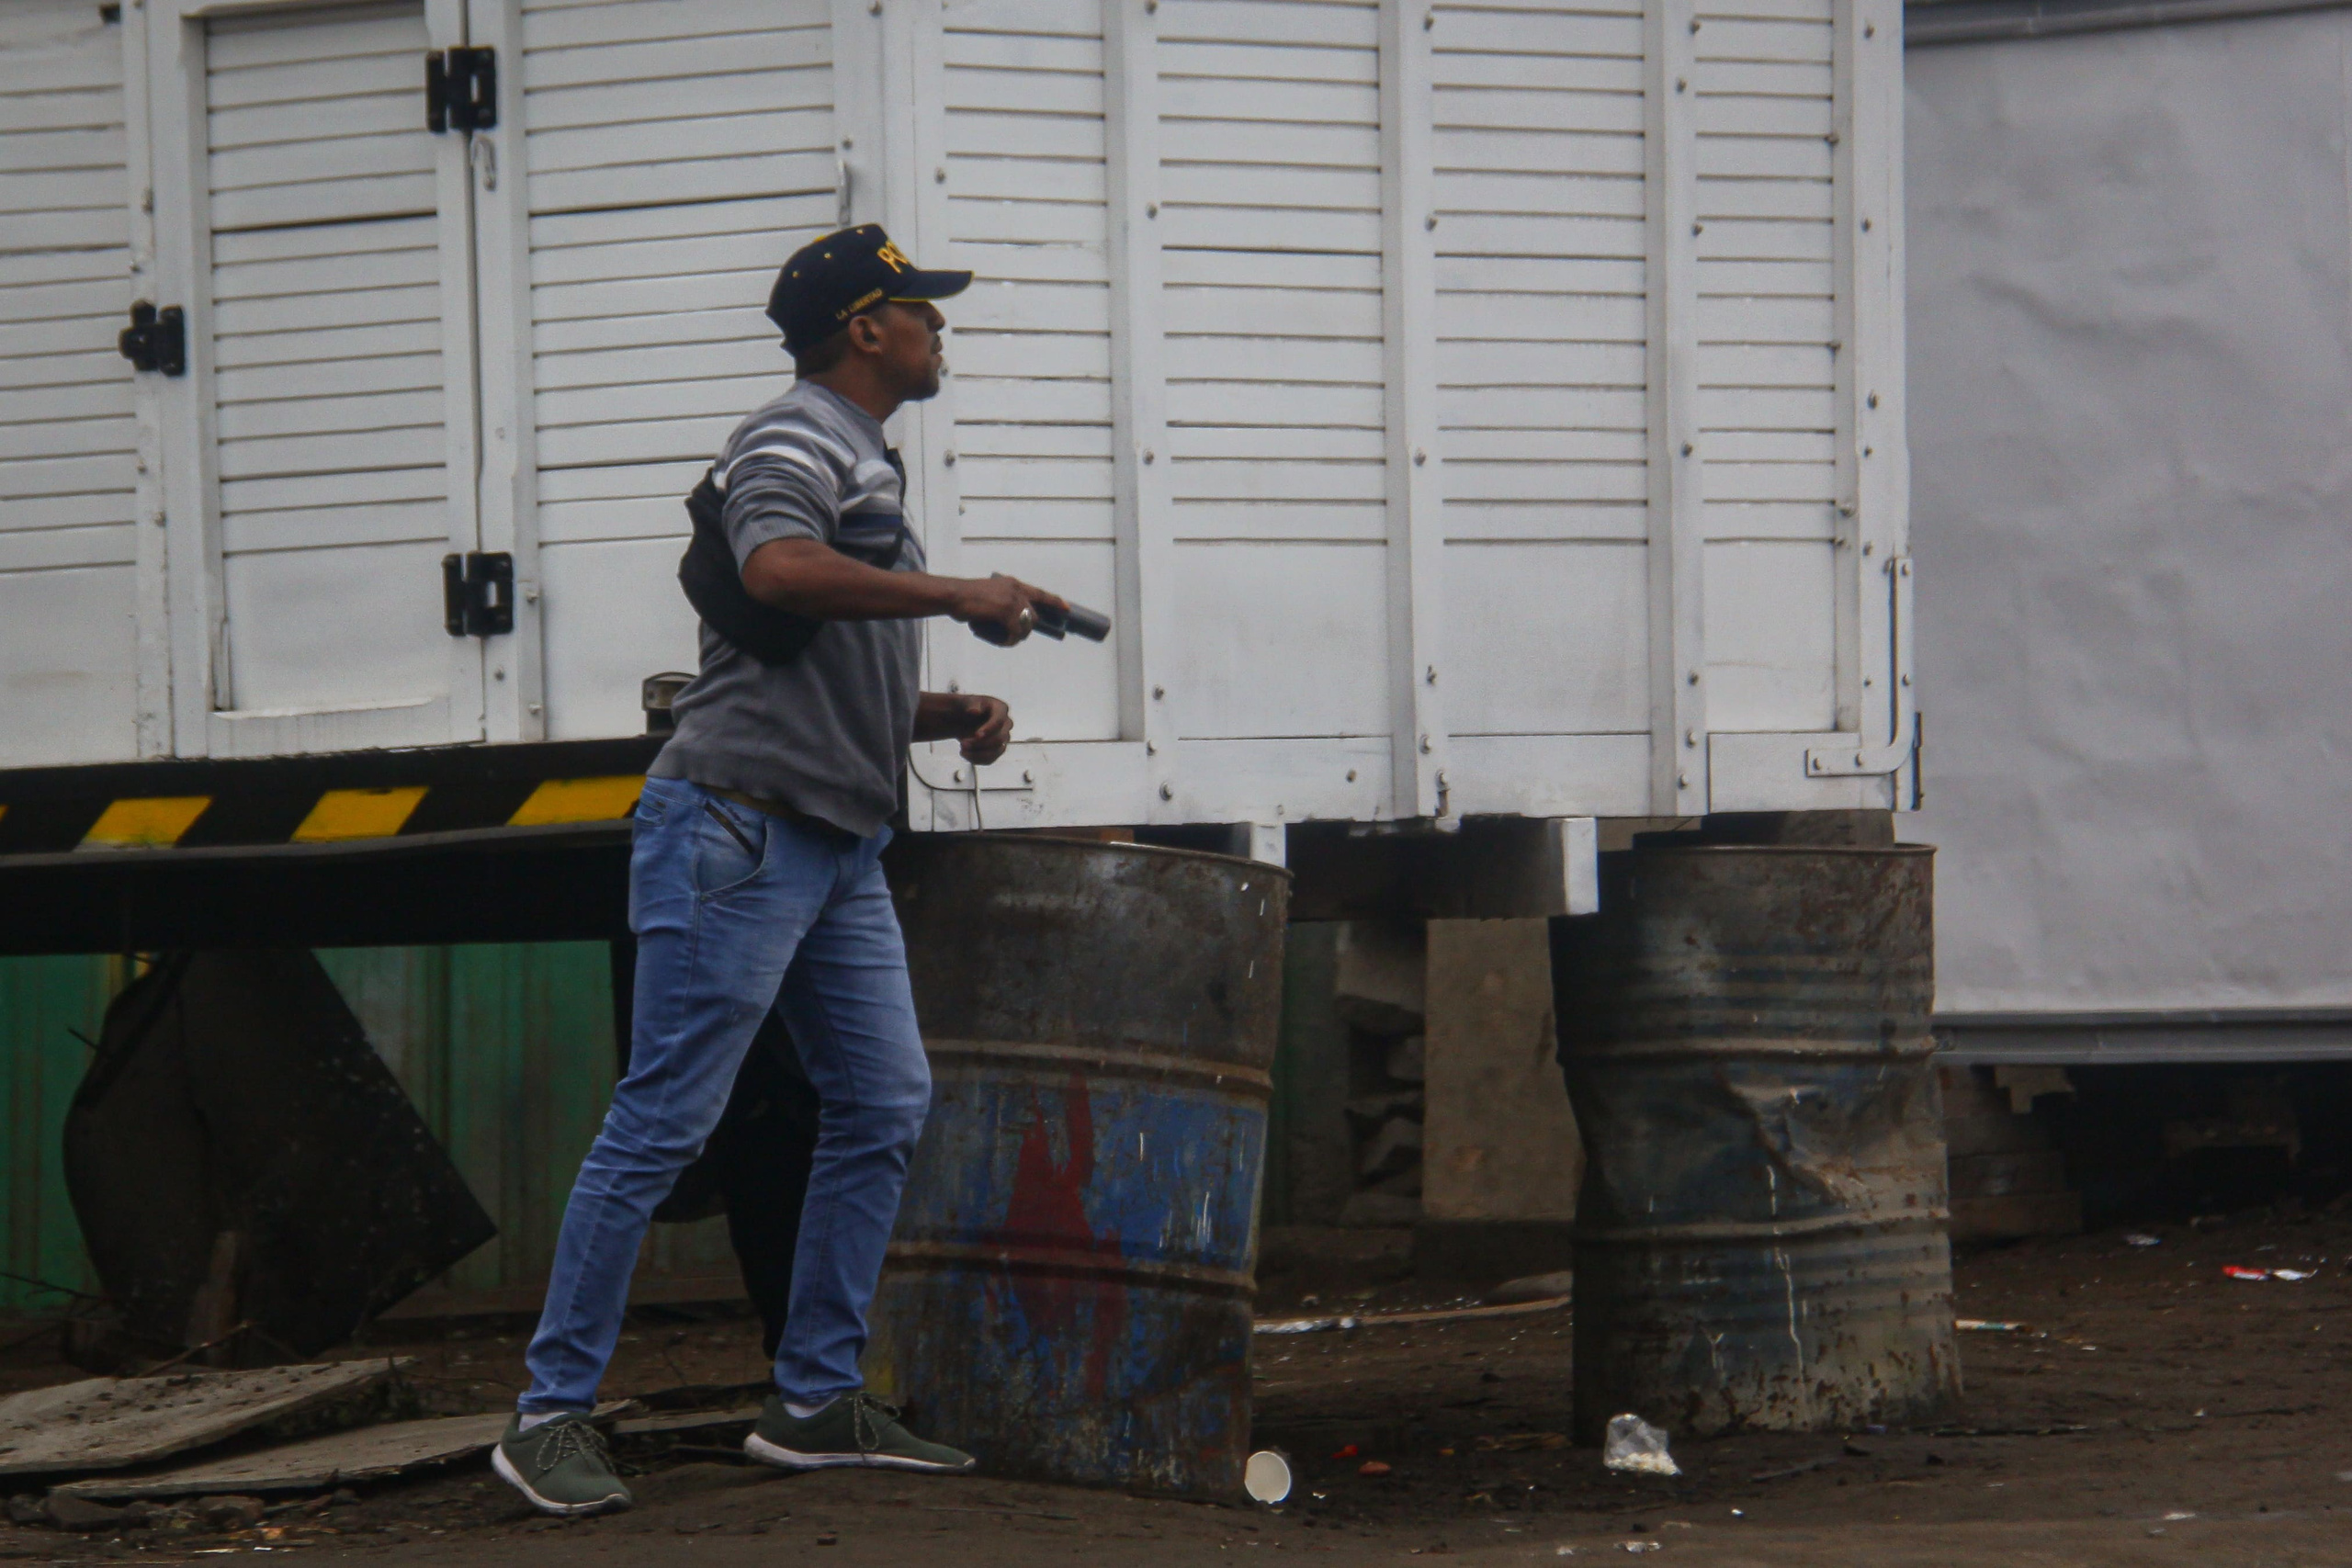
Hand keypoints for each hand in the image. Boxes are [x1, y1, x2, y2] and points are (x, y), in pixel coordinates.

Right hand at [951, 573, 1067, 646]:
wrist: (953, 595)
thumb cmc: (966, 598)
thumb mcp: (990, 596)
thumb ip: (1004, 605)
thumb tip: (1012, 625)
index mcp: (1013, 584)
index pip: (1040, 593)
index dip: (1055, 601)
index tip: (1067, 609)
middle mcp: (1016, 591)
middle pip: (1033, 617)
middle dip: (1024, 630)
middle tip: (1008, 636)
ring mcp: (1013, 601)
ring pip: (1024, 628)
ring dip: (1013, 637)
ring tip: (997, 637)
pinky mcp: (1006, 611)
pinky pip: (1013, 634)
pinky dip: (1005, 640)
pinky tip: (994, 638)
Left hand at [957, 695, 1012, 764]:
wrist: (962, 719)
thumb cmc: (966, 707)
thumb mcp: (966, 703)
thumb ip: (970, 704)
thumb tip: (975, 711)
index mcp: (1000, 708)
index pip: (999, 720)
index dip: (989, 729)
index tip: (977, 735)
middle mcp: (1006, 724)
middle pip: (1000, 738)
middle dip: (980, 743)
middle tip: (962, 743)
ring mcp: (1003, 738)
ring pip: (997, 751)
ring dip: (978, 753)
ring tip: (961, 749)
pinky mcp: (997, 750)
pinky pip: (990, 759)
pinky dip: (976, 759)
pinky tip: (964, 754)